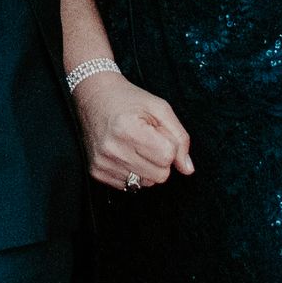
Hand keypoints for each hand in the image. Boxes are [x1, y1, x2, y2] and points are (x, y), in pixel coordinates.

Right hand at [72, 70, 193, 190]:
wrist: (93, 96)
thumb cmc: (129, 100)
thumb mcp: (160, 108)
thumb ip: (180, 138)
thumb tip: (187, 170)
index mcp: (128, 129)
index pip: (167, 156)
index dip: (169, 144)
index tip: (157, 132)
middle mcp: (112, 149)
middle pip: (160, 175)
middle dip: (160, 159)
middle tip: (147, 140)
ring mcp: (102, 162)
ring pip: (146, 183)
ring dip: (146, 167)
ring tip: (134, 146)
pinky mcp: (97, 172)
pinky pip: (129, 186)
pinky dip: (132, 172)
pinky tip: (124, 154)